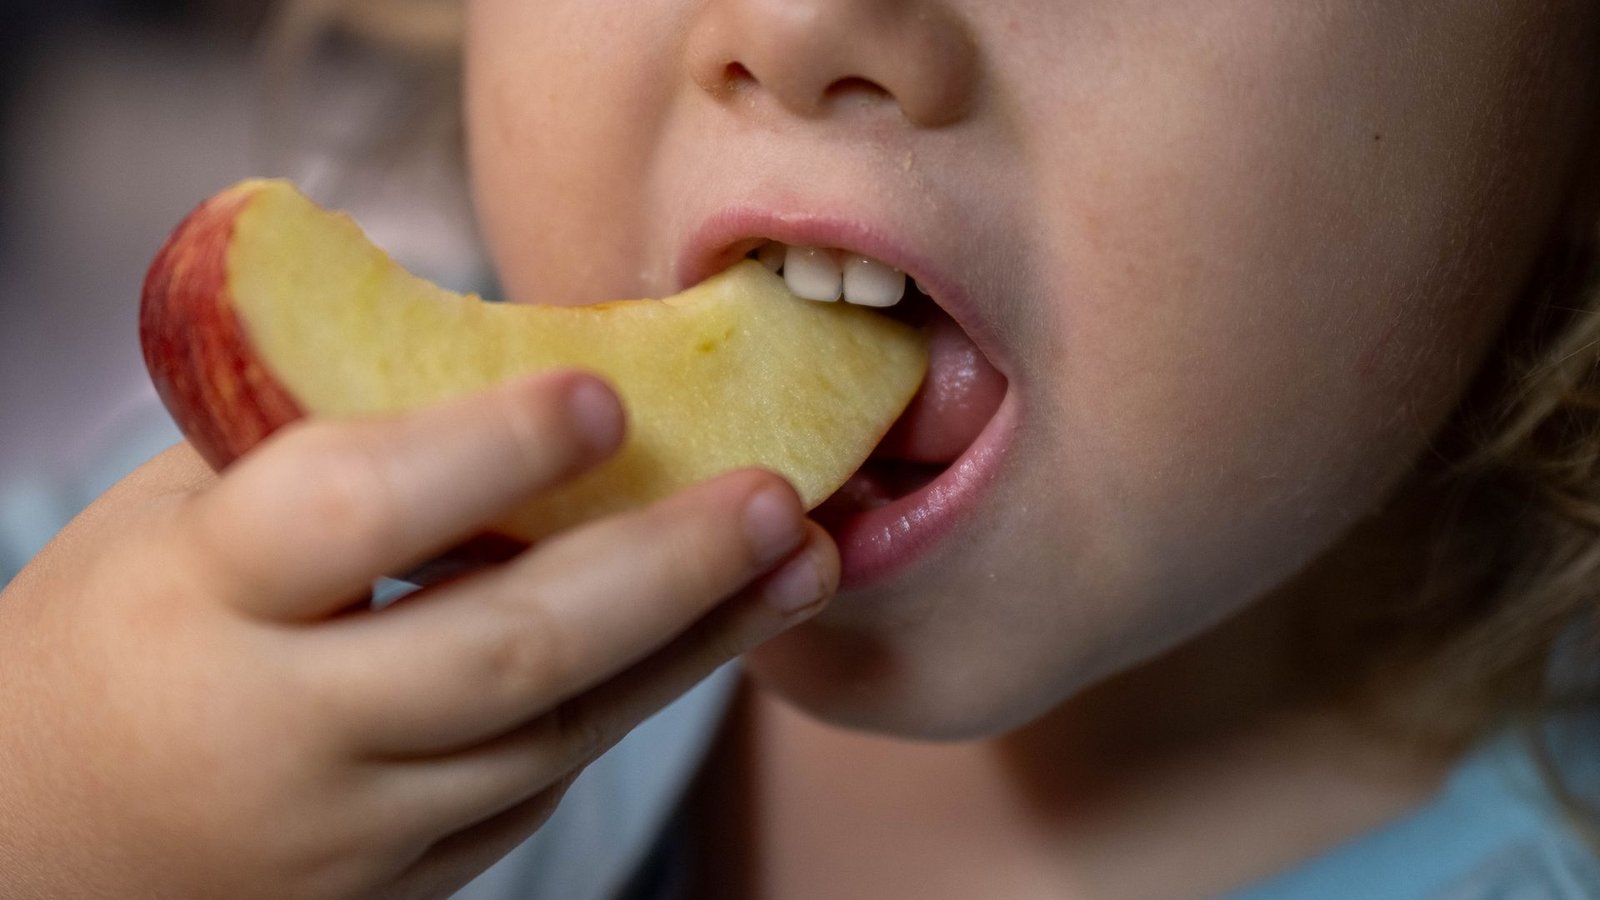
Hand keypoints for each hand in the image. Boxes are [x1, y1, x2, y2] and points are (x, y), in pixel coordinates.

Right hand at [0, 372, 835, 898]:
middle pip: (506, 650)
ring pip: (557, 730)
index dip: (486, 451)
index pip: (353, 513)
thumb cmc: (115, 641)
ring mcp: (354, 828)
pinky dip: (634, 701)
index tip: (605, 395)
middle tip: (776, 495)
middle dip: (661, 568)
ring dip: (695, 643)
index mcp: (199, 600)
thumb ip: (316, 445)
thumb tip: (506, 357)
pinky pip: (543, 784)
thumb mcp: (170, 519)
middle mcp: (283, 730)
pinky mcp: (408, 883)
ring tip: (801, 563)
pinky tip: (711, 635)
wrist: (47, 848)